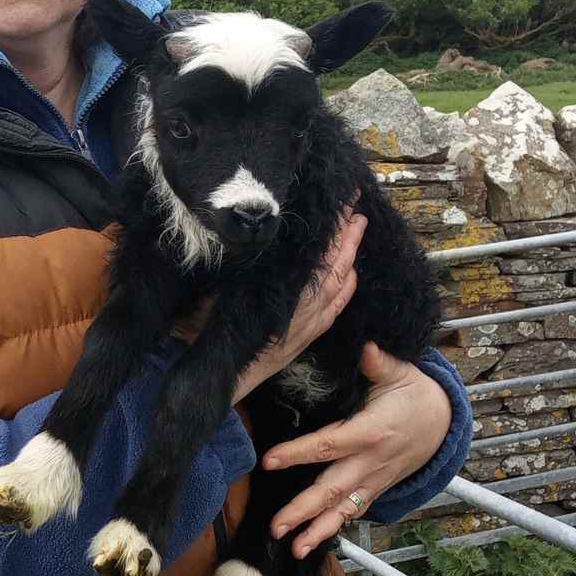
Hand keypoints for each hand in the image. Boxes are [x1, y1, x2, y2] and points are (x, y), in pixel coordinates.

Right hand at [230, 212, 366, 403]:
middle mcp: (306, 305)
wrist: (225, 374)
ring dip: (351, 254)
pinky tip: (352, 276)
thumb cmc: (217, 332)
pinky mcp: (310, 334)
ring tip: (357, 228)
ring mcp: (311, 321)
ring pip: (340, 282)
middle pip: (336, 262)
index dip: (334, 225)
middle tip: (356, 206)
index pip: (321, 250)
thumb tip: (246, 237)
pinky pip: (338, 306)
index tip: (344, 201)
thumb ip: (241, 266)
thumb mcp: (223, 291)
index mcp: (288, 290)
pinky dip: (347, 286)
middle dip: (348, 233)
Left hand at [262, 342, 452, 557]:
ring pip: (343, 508)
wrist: (444, 423)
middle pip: (332, 488)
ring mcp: (374, 479)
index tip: (269, 461)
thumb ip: (379, 363)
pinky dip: (334, 527)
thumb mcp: (401, 373)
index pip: (328, 444)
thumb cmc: (415, 394)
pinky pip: (354, 511)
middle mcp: (370, 462)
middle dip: (303, 509)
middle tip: (276, 526)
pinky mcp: (376, 488)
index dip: (298, 453)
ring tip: (293, 548)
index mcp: (370, 431)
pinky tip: (312, 542)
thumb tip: (366, 347)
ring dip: (317, 530)